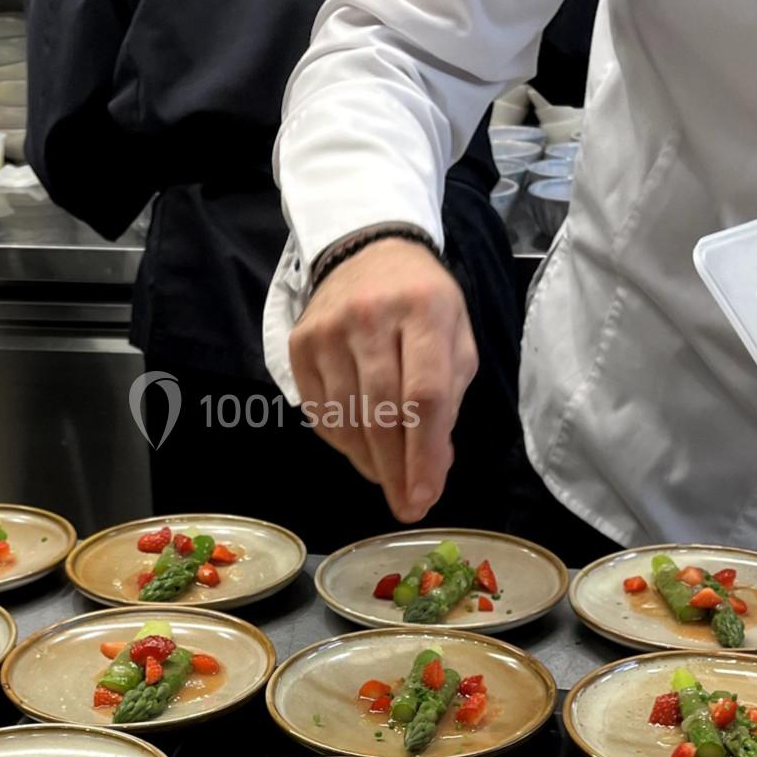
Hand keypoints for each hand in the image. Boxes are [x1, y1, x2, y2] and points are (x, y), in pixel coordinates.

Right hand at [289, 237, 477, 521]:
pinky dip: (341, 441)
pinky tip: (362, 448)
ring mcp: (329, 329)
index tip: (424, 496)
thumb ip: (449, 400)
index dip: (423, 454)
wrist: (369, 252)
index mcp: (425, 311)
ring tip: (388, 476)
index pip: (423, 395)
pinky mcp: (299, 342)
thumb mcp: (456, 339)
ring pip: (346, 417)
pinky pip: (319, 410)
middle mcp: (372, 317)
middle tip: (406, 504)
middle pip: (381, 413)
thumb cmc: (423, 303)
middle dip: (395, 469)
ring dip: (369, 460)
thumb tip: (432, 468)